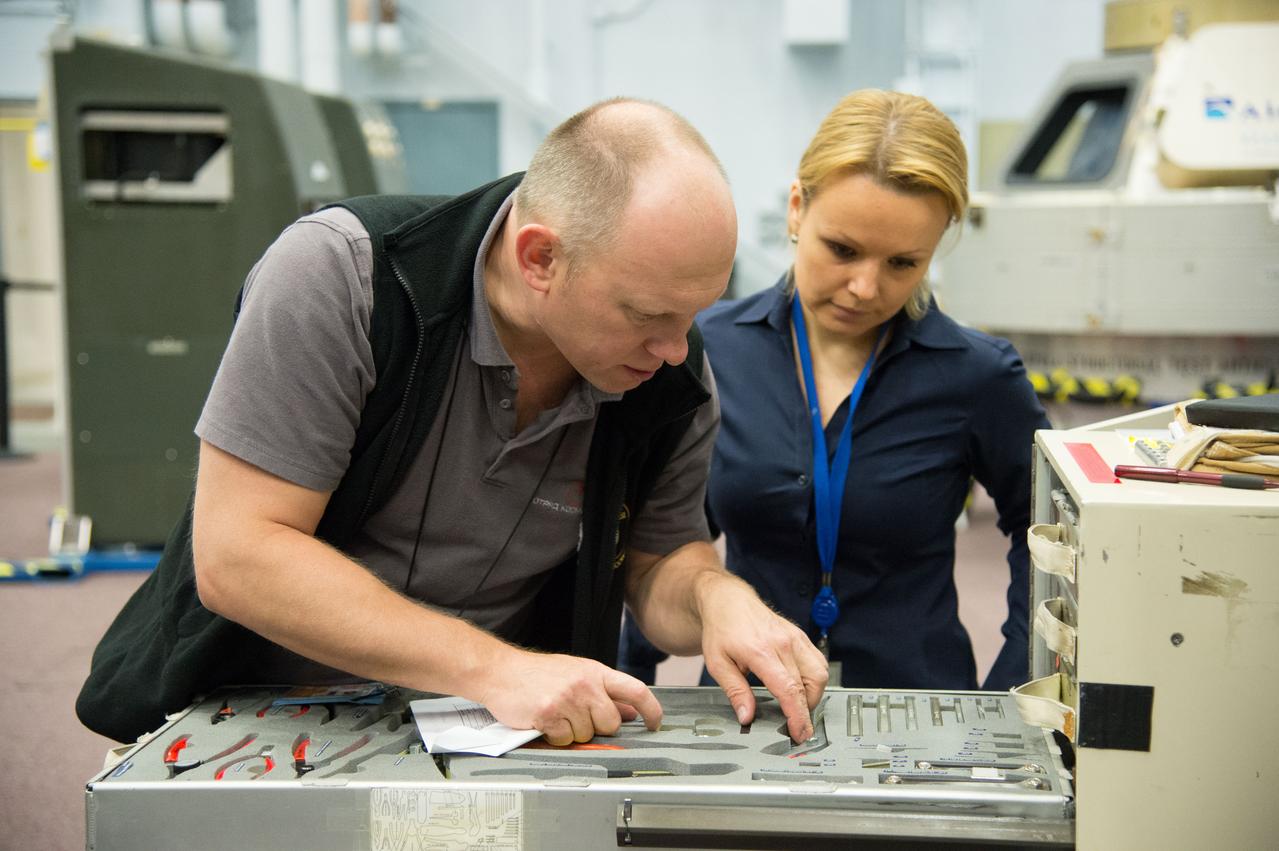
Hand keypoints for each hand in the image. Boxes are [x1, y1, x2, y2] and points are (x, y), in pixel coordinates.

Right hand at [477, 649, 662, 745]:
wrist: (500, 671)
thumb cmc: (537, 673)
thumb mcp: (576, 674)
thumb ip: (604, 691)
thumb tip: (630, 712)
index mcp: (595, 671)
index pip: (636, 690)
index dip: (652, 709)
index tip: (655, 723)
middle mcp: (585, 684)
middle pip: (611, 722)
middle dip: (598, 727)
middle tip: (577, 717)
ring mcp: (567, 699)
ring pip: (587, 735)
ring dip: (572, 732)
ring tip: (557, 715)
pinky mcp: (549, 715)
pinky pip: (564, 740)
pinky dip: (555, 737)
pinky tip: (545, 722)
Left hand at [697, 574, 827, 741]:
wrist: (729, 601)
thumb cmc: (722, 630)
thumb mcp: (718, 664)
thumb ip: (735, 691)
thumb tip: (746, 716)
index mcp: (761, 651)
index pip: (789, 689)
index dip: (797, 715)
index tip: (799, 732)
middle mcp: (783, 643)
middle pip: (809, 685)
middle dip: (805, 711)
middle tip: (794, 724)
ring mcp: (795, 638)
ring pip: (820, 674)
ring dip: (813, 695)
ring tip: (795, 704)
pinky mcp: (800, 636)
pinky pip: (818, 662)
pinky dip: (814, 679)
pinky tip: (800, 686)